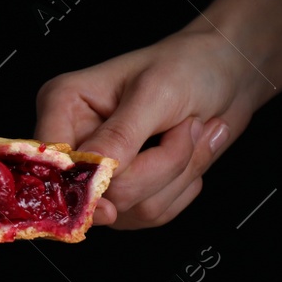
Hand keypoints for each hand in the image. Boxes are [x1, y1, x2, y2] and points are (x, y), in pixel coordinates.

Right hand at [34, 28, 266, 228]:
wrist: (228, 72)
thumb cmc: (190, 66)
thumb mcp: (155, 94)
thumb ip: (118, 138)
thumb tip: (89, 179)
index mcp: (64, 106)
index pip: (52, 163)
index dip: (80, 187)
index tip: (110, 205)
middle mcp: (76, 142)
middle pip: (98, 195)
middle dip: (155, 170)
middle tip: (184, 129)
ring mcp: (101, 173)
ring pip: (130, 209)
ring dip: (176, 175)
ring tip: (191, 132)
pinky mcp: (127, 193)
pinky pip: (151, 215)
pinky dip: (182, 187)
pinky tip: (190, 152)